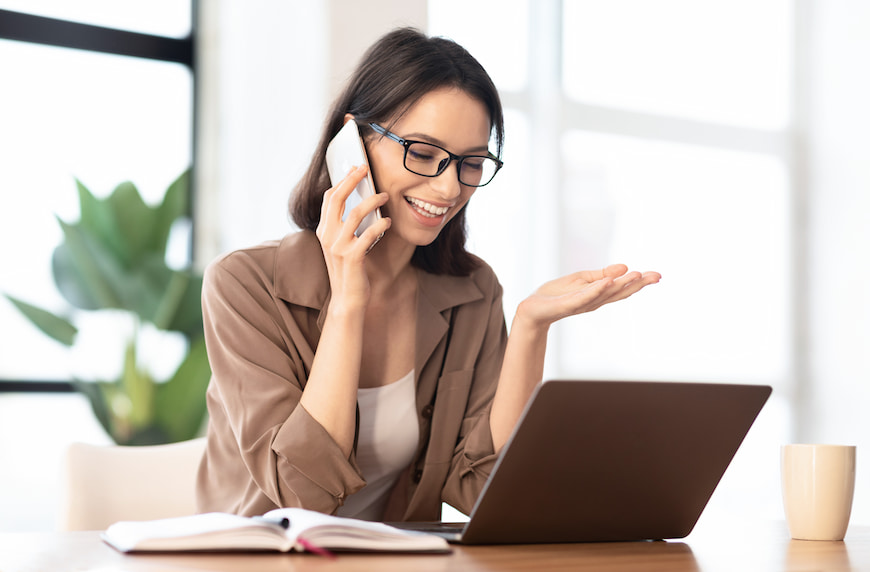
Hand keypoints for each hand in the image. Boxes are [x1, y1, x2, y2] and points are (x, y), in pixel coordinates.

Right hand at [316, 165, 390, 308]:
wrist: (348, 299)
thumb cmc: (349, 271)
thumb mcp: (341, 245)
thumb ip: (344, 227)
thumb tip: (359, 202)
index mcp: (323, 231)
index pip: (329, 198)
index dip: (342, 181)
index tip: (355, 169)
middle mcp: (327, 237)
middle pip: (336, 199)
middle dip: (352, 180)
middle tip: (366, 169)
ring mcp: (338, 247)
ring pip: (354, 214)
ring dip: (371, 201)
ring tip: (384, 195)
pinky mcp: (352, 258)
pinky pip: (368, 235)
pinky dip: (380, 225)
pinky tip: (388, 221)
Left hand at [515, 264, 660, 331]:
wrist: (533, 308)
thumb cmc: (556, 294)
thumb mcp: (581, 280)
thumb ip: (602, 274)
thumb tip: (624, 267)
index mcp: (599, 295)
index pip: (623, 287)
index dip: (640, 282)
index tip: (657, 275)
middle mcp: (595, 301)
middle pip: (620, 292)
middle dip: (638, 284)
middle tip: (656, 276)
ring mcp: (583, 303)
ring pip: (606, 293)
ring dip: (622, 284)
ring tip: (637, 274)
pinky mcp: (569, 304)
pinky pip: (585, 296)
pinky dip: (597, 289)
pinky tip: (608, 282)